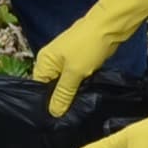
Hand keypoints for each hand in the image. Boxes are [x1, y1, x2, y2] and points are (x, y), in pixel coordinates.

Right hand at [30, 0, 147, 115]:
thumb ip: (63, 94)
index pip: (38, 88)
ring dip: (71, 95)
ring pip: (65, 84)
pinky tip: (83, 101)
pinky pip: (75, 79)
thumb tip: (53, 113)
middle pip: (51, 87)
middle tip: (65, 120)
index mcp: (44, 61)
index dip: (45, 103)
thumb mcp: (74, 73)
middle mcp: (52, 61)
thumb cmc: (87, 46)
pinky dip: (79, 87)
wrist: (109, 27)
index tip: (53, 120)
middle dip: (59, 100)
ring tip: (75, 113)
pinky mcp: (80, 62)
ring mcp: (66, 61)